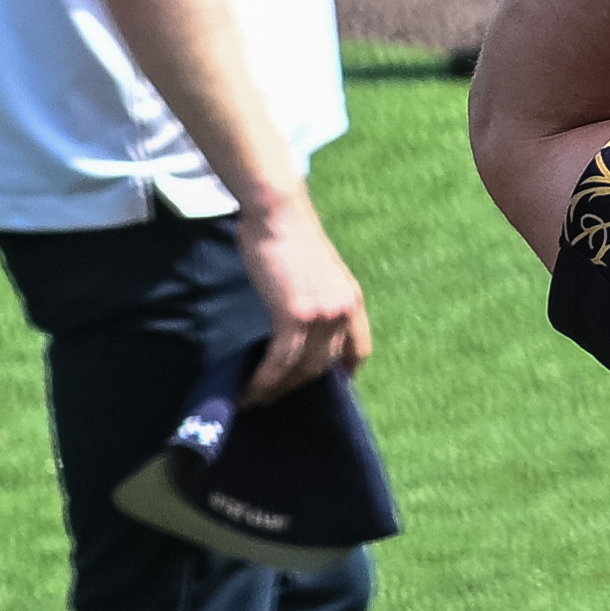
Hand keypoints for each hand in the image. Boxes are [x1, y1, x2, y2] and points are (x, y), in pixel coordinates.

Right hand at [237, 188, 372, 399]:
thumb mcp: (317, 272)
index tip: (328, 386)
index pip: (358, 350)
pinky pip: (280, 361)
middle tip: (277, 394)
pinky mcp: (295, 316)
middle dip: (300, 385)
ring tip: (259, 398)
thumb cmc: (288, 234)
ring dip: (279, 389)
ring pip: (302, 369)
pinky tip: (251, 390)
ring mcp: (321, 316)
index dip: (344, 373)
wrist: (277, 212)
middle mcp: (342, 312)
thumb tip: (299, 322)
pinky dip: (265, 380)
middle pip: (325, 365)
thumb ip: (317, 298)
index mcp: (352, 300)